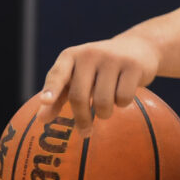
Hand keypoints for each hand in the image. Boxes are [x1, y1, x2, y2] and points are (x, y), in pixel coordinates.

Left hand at [37, 33, 160, 131]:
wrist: (138, 47)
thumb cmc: (101, 68)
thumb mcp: (78, 76)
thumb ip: (59, 96)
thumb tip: (41, 120)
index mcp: (71, 56)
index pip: (58, 74)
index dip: (51, 89)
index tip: (45, 101)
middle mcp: (90, 54)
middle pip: (79, 96)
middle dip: (82, 118)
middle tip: (85, 132)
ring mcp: (112, 58)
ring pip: (103, 101)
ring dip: (104, 113)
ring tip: (106, 109)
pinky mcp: (133, 66)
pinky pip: (124, 98)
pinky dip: (123, 103)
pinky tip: (123, 95)